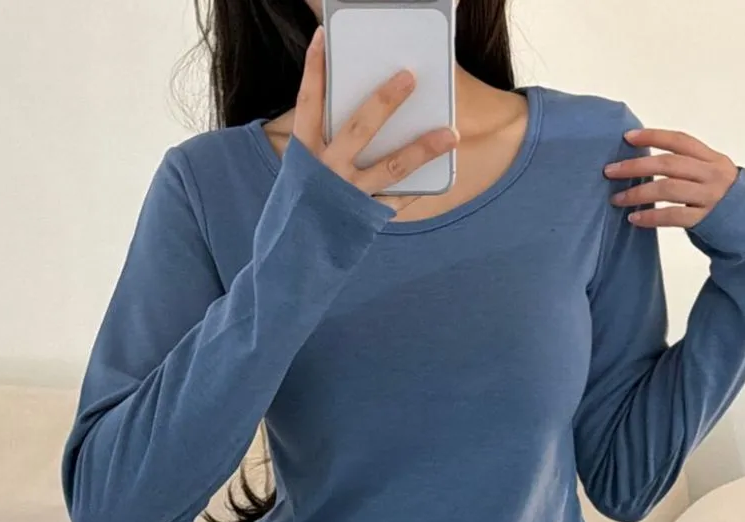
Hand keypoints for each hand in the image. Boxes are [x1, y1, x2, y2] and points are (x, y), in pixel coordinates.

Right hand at [295, 27, 457, 210]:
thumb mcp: (301, 172)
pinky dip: (420, 186)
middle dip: (385, 101)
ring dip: (423, 149)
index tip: (323, 39)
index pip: (308, 104)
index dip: (313, 70)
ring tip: (450, 134)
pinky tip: (443, 172)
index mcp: (304, 154)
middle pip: (359, 128)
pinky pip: (399, 199)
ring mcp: (349, 196)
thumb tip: (366, 115)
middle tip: (410, 77)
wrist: (294, 258)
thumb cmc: (303, 206)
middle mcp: (326, 172)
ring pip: (392, 167)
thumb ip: (325, 144)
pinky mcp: (366, 217)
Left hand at [604, 128, 738, 228]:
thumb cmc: (723, 201)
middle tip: (610, 171)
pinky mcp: (706, 219)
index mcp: (713, 158)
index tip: (627, 136)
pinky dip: (651, 216)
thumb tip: (646, 162)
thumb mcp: (712, 175)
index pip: (679, 140)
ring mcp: (710, 197)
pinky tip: (634, 218)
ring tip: (616, 198)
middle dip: (635, 165)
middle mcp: (713, 174)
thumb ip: (689, 167)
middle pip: (668, 164)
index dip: (653, 136)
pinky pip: (673, 216)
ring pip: (667, 189)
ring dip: (637, 192)